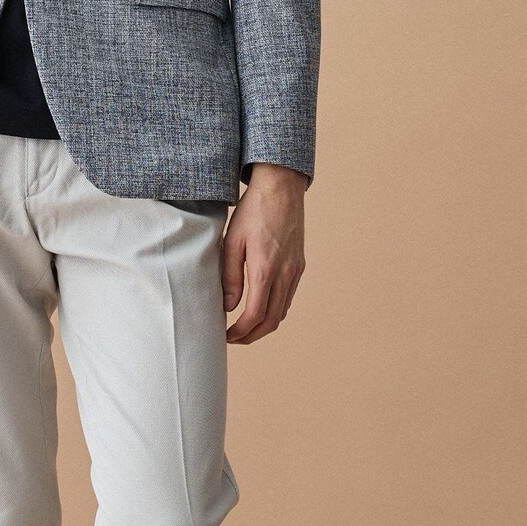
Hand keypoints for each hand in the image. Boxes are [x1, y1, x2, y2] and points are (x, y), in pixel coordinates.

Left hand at [223, 164, 307, 344]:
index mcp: (265, 269)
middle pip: (271, 321)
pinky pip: (287, 298)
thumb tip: (228, 307)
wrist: (281, 186)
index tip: (227, 336)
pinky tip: (260, 308)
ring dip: (263, 326)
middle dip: (252, 336)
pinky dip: (274, 311)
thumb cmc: (252, 211)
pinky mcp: (299, 265)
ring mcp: (295, 270)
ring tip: (244, 327)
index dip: (240, 332)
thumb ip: (229, 277)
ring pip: (281, 312)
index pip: (255, 315)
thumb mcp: (231, 242)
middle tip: (234, 339)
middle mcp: (285, 273)